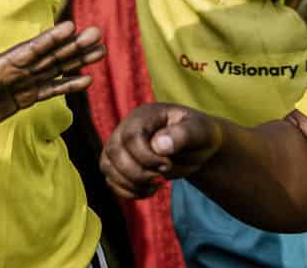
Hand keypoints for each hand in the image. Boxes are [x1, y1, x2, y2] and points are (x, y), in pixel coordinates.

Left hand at [0, 21, 104, 135]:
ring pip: (57, 69)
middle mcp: (20, 68)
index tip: (71, 26)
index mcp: (6, 62)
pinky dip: (69, 84)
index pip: (34, 48)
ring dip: (78, 60)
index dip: (52, 38)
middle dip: (75, 45)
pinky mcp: (26, 97)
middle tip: (97, 33)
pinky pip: (52, 89)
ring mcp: (25, 82)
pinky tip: (87, 80)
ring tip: (101, 52)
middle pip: (52, 55)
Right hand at [100, 103, 222, 199]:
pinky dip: (127, 192)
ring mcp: (120, 146)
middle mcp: (126, 128)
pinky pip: (110, 181)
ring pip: (107, 167)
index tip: (168, 165)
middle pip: (114, 152)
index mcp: (144, 115)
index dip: (146, 157)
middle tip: (161, 178)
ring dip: (131, 184)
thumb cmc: (199, 135)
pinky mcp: (119, 164)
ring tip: (156, 185)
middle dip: (137, 173)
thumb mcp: (199, 131)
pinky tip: (148, 191)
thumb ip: (182, 135)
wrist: (197, 147)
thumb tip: (159, 145)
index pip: (131, 136)